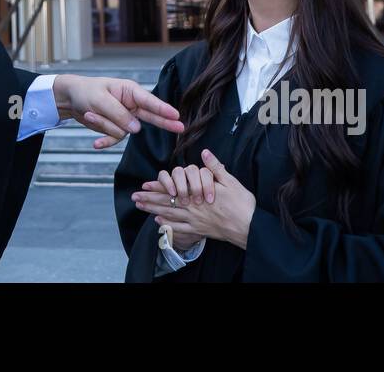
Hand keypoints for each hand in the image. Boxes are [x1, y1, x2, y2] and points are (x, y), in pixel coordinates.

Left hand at [52, 74, 183, 147]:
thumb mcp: (100, 101)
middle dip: (164, 122)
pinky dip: (105, 140)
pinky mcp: (116, 127)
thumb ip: (119, 114)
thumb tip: (136, 129)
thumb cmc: (86, 92)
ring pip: (124, 130)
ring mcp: (124, 117)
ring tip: (90, 114)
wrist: (70, 99)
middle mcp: (130, 104)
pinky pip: (115, 137)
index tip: (176, 116)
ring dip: (106, 126)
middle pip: (150, 115)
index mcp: (129, 91)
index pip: (149, 101)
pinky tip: (96, 143)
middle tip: (181, 127)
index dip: (163, 109)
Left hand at [132, 149, 256, 247]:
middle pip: (167, 203)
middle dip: (149, 199)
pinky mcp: (201, 230)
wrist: (249, 227)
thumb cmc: (241, 204)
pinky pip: (181, 229)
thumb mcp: (230, 181)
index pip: (173, 189)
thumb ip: (215, 167)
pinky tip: (159, 223)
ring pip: (170, 216)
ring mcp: (196, 221)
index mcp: (198, 195)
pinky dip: (169, 226)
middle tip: (134, 197)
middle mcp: (193, 209)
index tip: (144, 184)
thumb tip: (204, 153)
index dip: (158, 187)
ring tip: (141, 208)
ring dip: (154, 211)